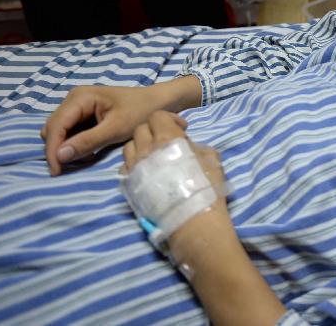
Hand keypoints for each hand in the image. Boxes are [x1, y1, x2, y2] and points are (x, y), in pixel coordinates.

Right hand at [42, 77, 202, 175]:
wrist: (159, 102)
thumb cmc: (141, 111)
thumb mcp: (116, 128)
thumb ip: (88, 141)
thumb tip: (60, 156)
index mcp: (80, 97)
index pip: (56, 125)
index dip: (53, 149)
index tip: (56, 171)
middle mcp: (74, 99)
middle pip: (53, 128)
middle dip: (58, 149)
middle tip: (67, 169)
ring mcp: (78, 106)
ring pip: (60, 131)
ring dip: (66, 147)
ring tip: (81, 160)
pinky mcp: (84, 114)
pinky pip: (71, 132)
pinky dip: (75, 144)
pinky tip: (88, 152)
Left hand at [123, 112, 234, 274]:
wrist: (192, 219)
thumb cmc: (206, 186)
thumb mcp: (212, 158)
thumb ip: (196, 145)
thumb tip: (187, 144)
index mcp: (167, 138)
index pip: (157, 116)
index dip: (168, 120)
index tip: (180, 130)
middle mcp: (146, 149)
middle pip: (141, 130)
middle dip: (153, 132)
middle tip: (166, 144)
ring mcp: (134, 168)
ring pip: (128, 147)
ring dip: (140, 148)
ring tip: (153, 158)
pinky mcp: (128, 185)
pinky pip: (124, 168)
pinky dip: (133, 166)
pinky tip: (146, 174)